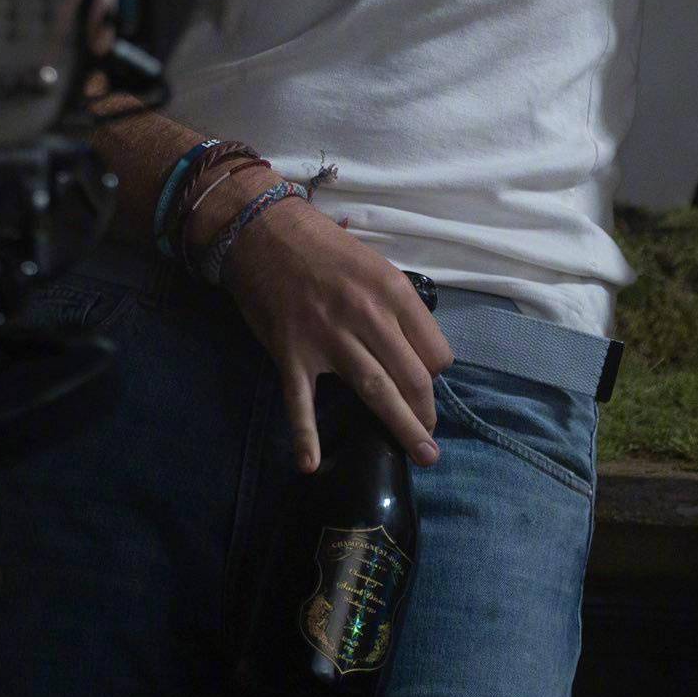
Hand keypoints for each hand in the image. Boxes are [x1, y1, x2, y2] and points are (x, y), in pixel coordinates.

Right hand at [220, 194, 454, 472]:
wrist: (262, 231)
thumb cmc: (321, 244)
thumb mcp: (372, 262)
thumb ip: (395, 303)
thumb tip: (415, 347)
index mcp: (392, 289)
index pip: (434, 349)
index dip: (435, 373)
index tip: (427, 384)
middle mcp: (366, 314)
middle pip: (412, 377)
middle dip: (426, 413)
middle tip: (429, 438)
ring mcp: (328, 337)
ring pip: (375, 391)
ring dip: (401, 427)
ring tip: (421, 455)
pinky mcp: (292, 353)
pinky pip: (301, 402)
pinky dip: (304, 436)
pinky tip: (309, 465)